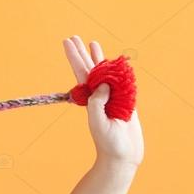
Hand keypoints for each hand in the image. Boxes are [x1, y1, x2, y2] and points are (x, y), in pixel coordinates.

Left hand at [63, 35, 143, 169]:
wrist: (123, 155)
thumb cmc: (108, 143)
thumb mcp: (98, 122)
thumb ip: (97, 102)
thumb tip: (102, 83)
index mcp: (90, 99)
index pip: (80, 73)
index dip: (74, 57)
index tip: (68, 42)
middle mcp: (99, 96)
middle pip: (89, 69)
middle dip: (81, 53)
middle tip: (73, 37)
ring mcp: (112, 97)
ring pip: (104, 73)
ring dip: (98, 58)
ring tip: (92, 43)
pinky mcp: (125, 101)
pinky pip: (121, 81)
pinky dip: (117, 70)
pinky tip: (114, 62)